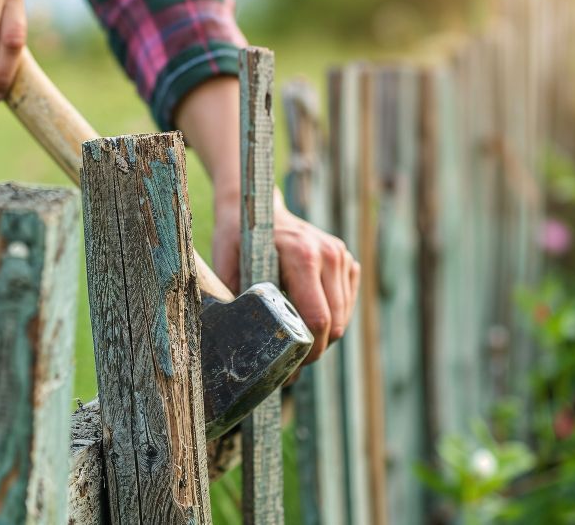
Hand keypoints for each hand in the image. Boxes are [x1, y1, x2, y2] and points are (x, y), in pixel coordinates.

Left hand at [212, 189, 360, 364]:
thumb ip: (235, 300)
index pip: (318, 318)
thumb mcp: (227, 265)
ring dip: (323, 335)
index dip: (306, 351)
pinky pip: (347, 304)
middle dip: (315, 349)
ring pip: (343, 317)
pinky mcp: (347, 260)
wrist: (257, 207)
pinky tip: (306, 316)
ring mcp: (341, 255)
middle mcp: (329, 254)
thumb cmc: (238, 237)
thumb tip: (237, 343)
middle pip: (335, 323)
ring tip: (296, 340)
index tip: (289, 368)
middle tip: (290, 365)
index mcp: (303, 255)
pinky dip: (331, 318)